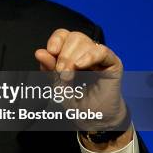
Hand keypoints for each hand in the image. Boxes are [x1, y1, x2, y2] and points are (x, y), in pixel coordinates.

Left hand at [35, 29, 131, 148]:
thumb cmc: (75, 99)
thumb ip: (48, 67)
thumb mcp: (56, 83)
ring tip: (68, 76)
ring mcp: (100, 56)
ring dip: (73, 59)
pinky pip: (102, 51)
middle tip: (61, 73)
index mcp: (71, 52)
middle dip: (64, 55)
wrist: (91, 117)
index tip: (51, 51)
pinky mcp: (113, 63)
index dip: (56, 40)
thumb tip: (39, 52)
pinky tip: (80, 66)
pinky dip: (89, 56)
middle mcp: (86, 51)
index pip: (63, 34)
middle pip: (74, 37)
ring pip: (86, 43)